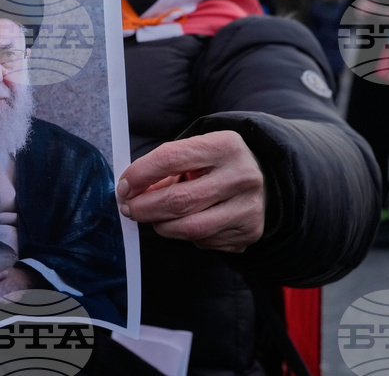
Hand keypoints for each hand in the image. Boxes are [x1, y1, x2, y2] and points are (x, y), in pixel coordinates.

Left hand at [117, 131, 264, 252]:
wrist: (265, 177)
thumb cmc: (216, 163)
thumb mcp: (196, 151)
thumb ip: (164, 167)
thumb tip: (130, 191)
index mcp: (225, 146)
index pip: (170, 159)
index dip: (140, 175)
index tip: (123, 186)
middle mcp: (241, 176)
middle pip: (178, 200)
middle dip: (144, 207)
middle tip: (128, 208)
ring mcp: (248, 208)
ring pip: (189, 228)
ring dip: (160, 225)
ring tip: (152, 217)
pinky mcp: (248, 233)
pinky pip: (203, 241)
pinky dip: (185, 235)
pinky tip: (185, 222)